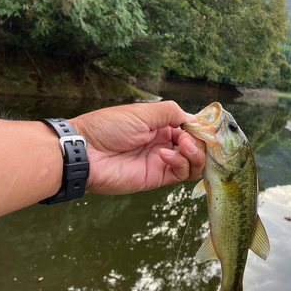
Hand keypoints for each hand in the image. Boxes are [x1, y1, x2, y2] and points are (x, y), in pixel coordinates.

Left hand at [70, 101, 205, 194]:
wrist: (86, 152)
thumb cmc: (107, 127)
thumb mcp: (142, 112)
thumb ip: (170, 112)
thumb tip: (193, 119)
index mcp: (160, 125)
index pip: (190, 128)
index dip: (199, 128)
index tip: (204, 127)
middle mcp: (164, 143)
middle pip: (196, 146)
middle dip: (198, 141)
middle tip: (187, 137)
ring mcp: (162, 161)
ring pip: (194, 162)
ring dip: (195, 153)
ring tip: (182, 145)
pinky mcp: (158, 178)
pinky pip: (182, 174)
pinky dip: (181, 163)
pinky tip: (165, 154)